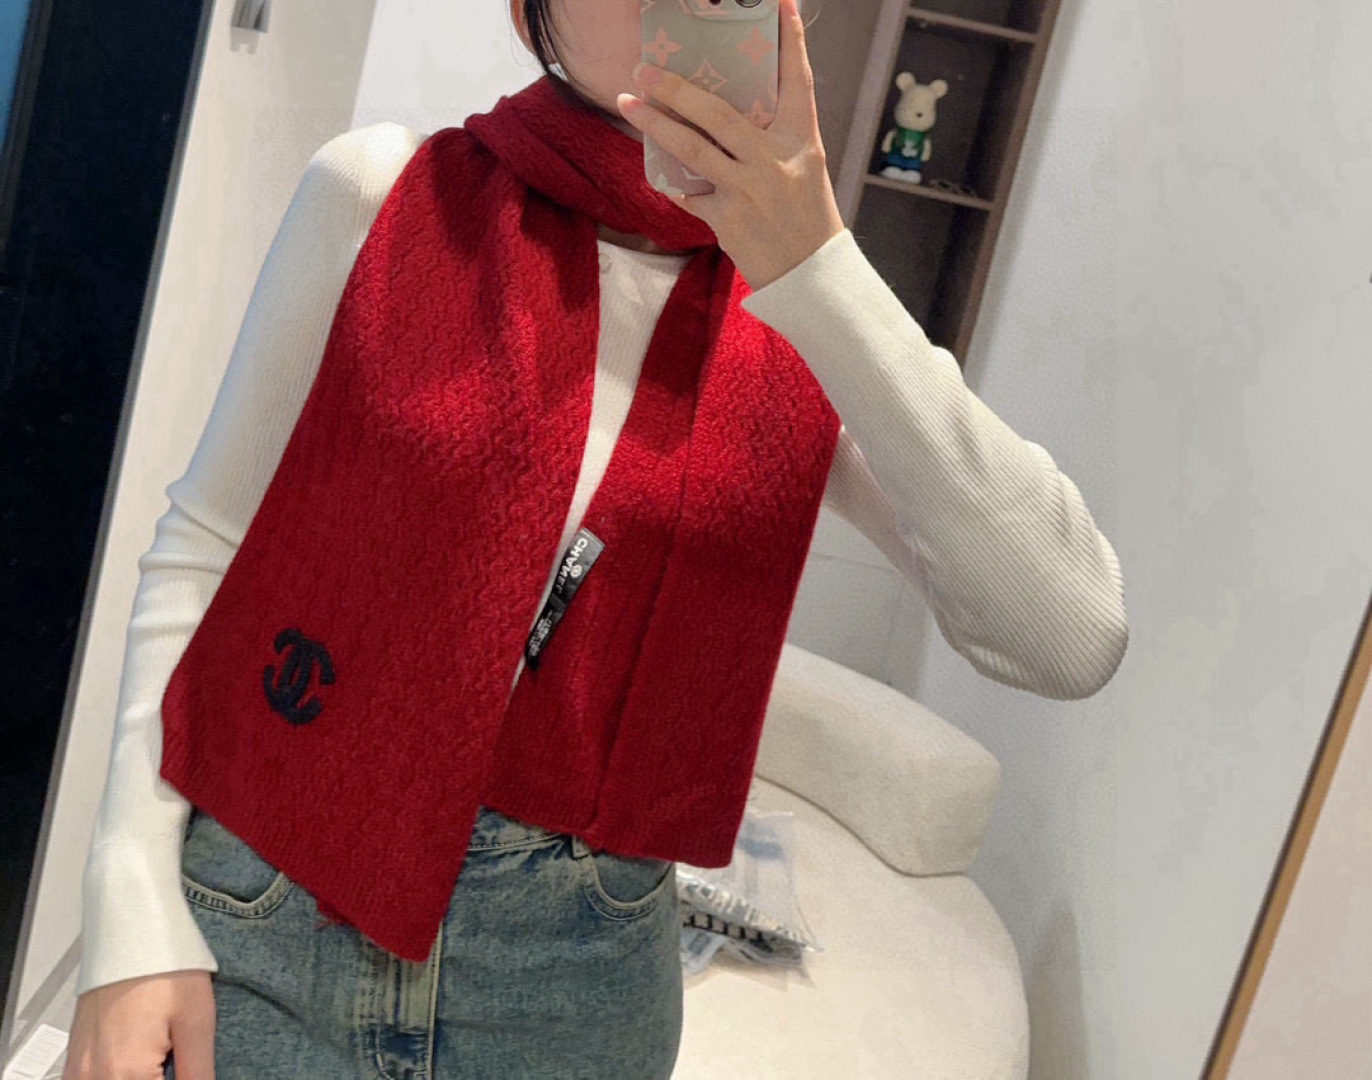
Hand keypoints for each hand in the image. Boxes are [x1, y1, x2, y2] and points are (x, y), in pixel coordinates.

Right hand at [62, 970, 215, 1079]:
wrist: (131, 934)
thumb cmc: (164, 968)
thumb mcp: (197, 1023)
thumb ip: (198, 1073)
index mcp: (127, 1073)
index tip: (190, 1075)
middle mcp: (95, 1076)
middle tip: (178, 1067)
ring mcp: (79, 1070)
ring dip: (139, 1079)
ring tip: (161, 1066)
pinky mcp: (75, 1060)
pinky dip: (116, 1079)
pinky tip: (138, 1069)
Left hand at [615, 0, 844, 291]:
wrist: (810, 276)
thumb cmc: (806, 217)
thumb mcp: (802, 167)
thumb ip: (772, 137)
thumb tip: (725, 108)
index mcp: (801, 140)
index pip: (796, 80)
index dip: (789, 39)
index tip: (778, 2)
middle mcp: (775, 160)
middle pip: (717, 113)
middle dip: (676, 87)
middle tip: (645, 68)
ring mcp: (750, 190)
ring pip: (692, 148)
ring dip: (654, 123)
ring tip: (628, 103)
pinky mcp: (728, 220)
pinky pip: (689, 192)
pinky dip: (674, 182)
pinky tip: (662, 173)